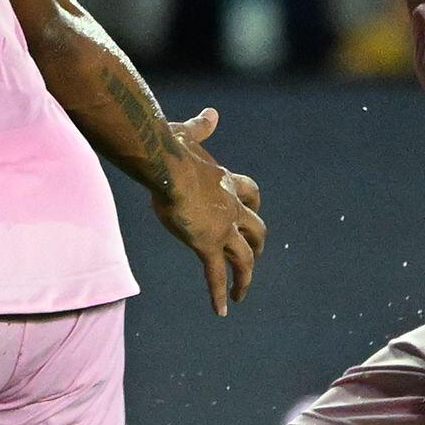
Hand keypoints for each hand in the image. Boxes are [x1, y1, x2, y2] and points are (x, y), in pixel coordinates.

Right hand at [152, 107, 266, 315]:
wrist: (167, 165)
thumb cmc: (172, 148)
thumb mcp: (189, 134)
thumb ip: (201, 127)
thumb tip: (212, 113)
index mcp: (226, 181)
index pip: (251, 194)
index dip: (253, 204)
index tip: (252, 211)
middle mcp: (231, 206)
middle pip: (256, 229)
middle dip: (257, 244)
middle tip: (254, 258)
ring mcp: (222, 228)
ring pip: (243, 258)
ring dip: (245, 277)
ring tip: (242, 295)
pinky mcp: (207, 245)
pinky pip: (216, 275)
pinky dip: (220, 294)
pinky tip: (222, 311)